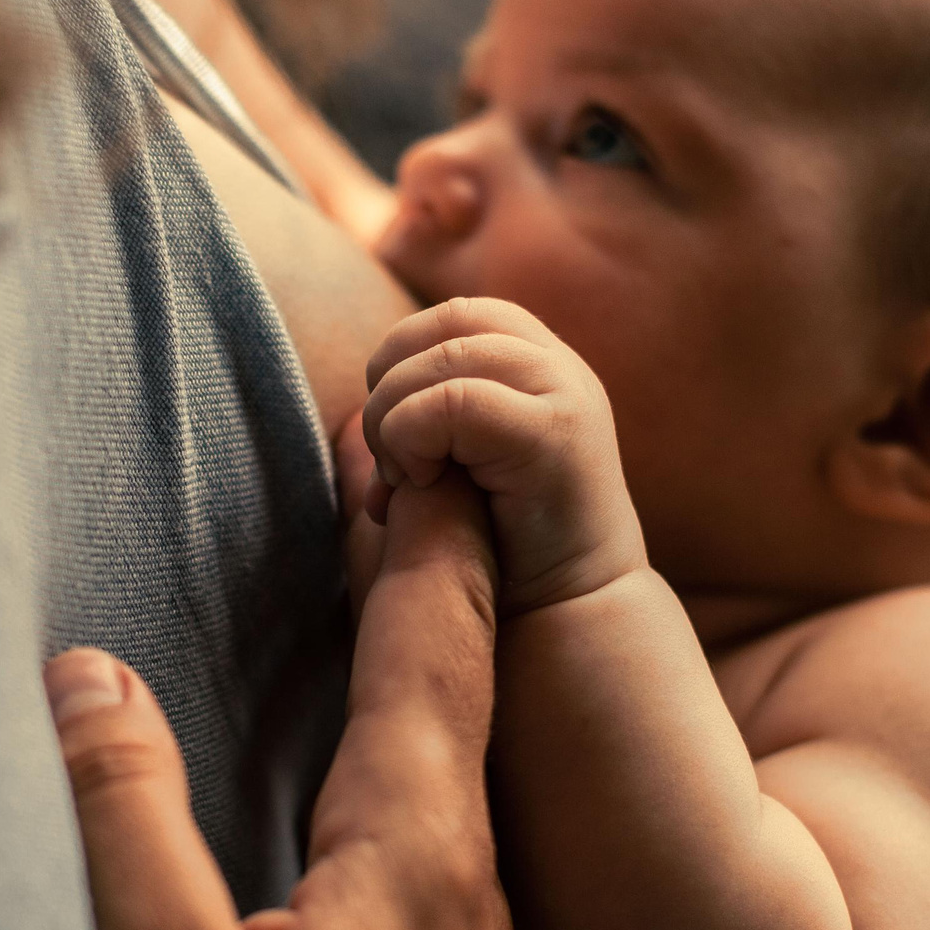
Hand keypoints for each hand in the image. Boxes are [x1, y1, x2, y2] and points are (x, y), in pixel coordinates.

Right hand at [49, 473, 509, 929]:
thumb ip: (127, 818)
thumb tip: (89, 670)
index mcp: (418, 856)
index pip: (436, 644)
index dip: (426, 528)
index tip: (418, 421)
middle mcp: (467, 879)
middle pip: (462, 675)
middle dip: (434, 556)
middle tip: (405, 448)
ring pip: (456, 741)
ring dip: (426, 636)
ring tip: (392, 552)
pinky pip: (438, 805)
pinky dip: (411, 722)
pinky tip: (372, 729)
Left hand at [361, 297, 643, 614]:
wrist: (570, 614)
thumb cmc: (503, 550)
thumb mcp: (460, 467)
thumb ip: (428, 420)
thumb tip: (360, 410)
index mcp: (541, 365)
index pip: (455, 315)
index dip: (403, 354)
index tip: (393, 431)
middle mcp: (561, 368)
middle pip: (448, 323)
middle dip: (391, 381)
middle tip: (388, 459)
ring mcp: (565, 394)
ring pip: (444, 359)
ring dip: (396, 417)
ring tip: (403, 480)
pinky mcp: (556, 433)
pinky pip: (455, 401)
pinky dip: (413, 437)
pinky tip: (422, 485)